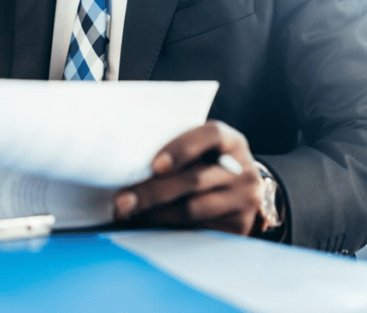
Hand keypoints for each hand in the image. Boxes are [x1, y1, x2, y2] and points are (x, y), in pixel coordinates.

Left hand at [113, 120, 264, 235]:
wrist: (242, 193)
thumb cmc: (209, 163)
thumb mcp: (202, 149)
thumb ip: (177, 148)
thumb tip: (128, 159)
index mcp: (231, 141)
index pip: (211, 136)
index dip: (182, 149)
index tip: (154, 166)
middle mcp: (243, 171)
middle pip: (194, 180)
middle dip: (152, 191)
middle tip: (122, 200)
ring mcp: (244, 201)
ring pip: (192, 208)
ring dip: (155, 212)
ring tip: (129, 212)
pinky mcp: (238, 227)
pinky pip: (197, 229)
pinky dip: (168, 226)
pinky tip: (148, 222)